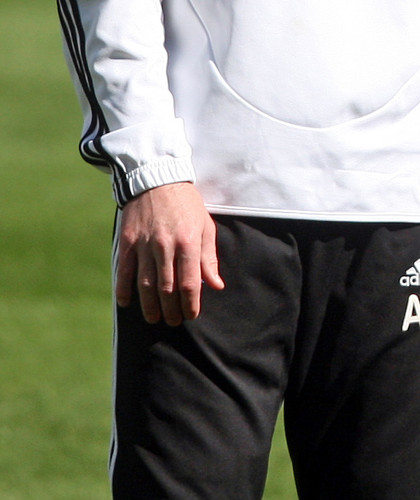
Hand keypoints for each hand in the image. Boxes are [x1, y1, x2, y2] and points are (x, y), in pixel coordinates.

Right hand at [115, 182, 223, 324]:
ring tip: (154, 317)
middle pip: (167, 288)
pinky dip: (124, 289)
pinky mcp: (127, 241)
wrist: (157, 179)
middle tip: (173, 320)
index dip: (190, 303)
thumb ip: (209, 258)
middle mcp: (165, 245)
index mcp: (188, 242)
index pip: (190, 282)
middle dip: (171, 309)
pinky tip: (127, 302)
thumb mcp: (205, 226)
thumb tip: (215, 285)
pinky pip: (124, 271)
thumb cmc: (187, 204)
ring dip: (150, 305)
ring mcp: (144, 244)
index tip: (191, 314)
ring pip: (146, 284)